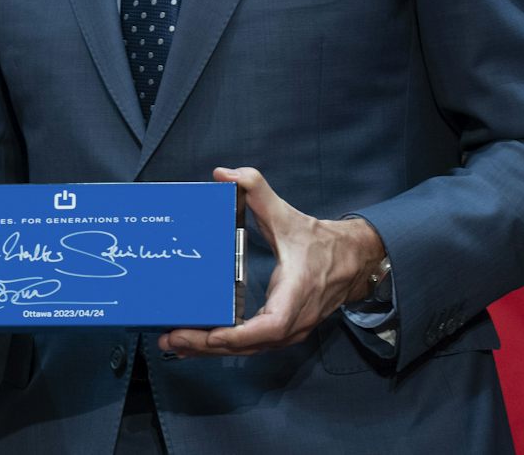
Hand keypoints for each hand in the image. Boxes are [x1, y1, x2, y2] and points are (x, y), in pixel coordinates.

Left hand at [158, 166, 385, 357]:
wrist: (351, 260)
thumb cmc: (318, 241)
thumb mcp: (286, 213)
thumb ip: (257, 188)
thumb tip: (224, 174)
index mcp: (296, 293)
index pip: (271, 325)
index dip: (240, 334)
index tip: (212, 334)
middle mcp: (294, 320)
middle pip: (250, 345)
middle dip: (209, 345)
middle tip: (171, 338)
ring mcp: (290, 330)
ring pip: (249, 349)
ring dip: (212, 350)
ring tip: (174, 342)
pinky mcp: (282, 332)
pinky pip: (251, 344)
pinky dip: (225, 346)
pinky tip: (197, 342)